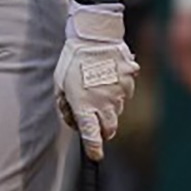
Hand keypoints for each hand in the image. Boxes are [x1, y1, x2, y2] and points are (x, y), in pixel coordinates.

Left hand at [55, 1, 140, 160]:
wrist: (94, 35)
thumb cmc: (73, 59)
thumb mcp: (61, 84)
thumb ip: (67, 105)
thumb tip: (74, 120)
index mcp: (84, 105)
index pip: (92, 136)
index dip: (94, 149)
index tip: (95, 155)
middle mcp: (103, 103)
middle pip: (110, 130)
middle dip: (104, 130)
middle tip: (96, 120)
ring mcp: (119, 93)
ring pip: (118, 111)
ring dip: (109, 107)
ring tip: (98, 87)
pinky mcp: (130, 82)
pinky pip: (126, 94)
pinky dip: (118, 91)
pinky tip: (109, 77)